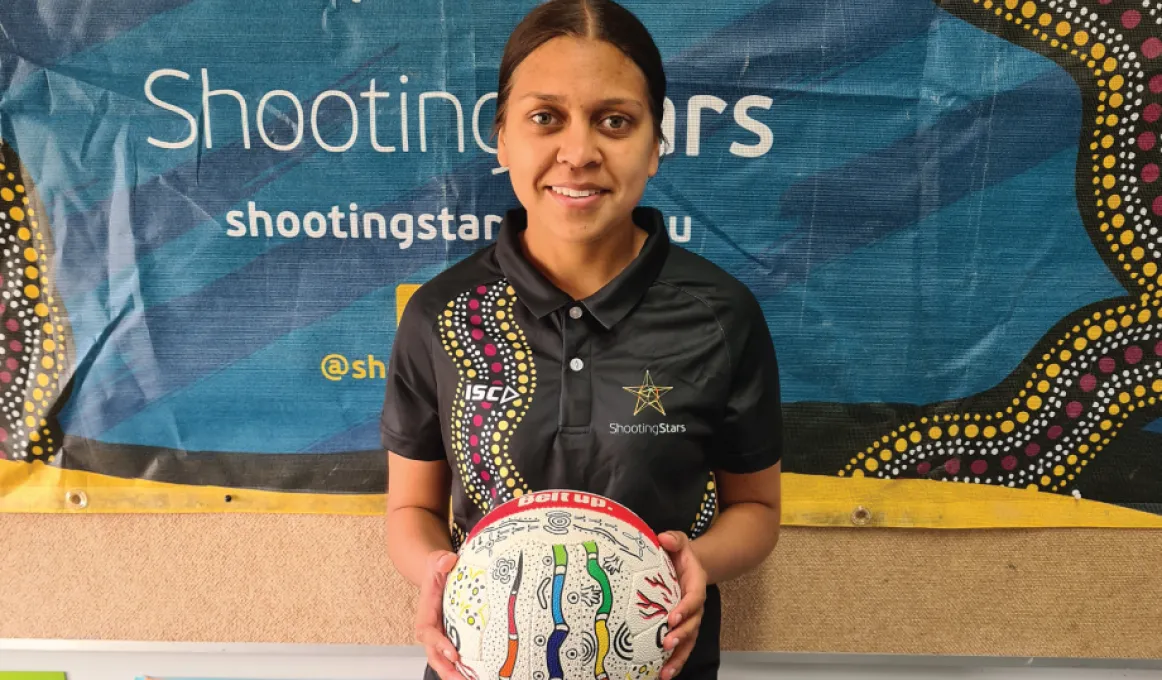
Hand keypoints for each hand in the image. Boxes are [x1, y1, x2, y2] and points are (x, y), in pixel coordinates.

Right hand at [415, 550, 464, 679]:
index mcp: (426, 613)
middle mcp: (432, 628)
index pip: (427, 632)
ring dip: (455, 674)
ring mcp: (441, 635)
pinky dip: (464, 668)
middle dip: (446, 669)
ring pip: (444, 660)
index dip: (439, 644)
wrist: (437, 573)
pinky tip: (479, 674)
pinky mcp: (452, 637)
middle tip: (462, 679)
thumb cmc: (437, 569)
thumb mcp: (437, 561)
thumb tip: (448, 560)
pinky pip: (455, 655)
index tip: (454, 653)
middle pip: (434, 655)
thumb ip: (440, 561)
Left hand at [657, 531, 707, 679]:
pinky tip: (662, 673)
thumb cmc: (680, 554)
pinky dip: (674, 661)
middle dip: (680, 635)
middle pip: (692, 624)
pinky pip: (681, 647)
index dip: (685, 609)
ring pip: (688, 641)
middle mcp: (695, 606)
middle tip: (667, 643)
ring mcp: (690, 619)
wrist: (688, 565)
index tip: (672, 617)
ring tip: (665, 671)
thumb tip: (664, 538)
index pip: (694, 598)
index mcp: (696, 585)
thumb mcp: (679, 542)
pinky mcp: (682, 628)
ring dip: (678, 656)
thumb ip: (674, 539)